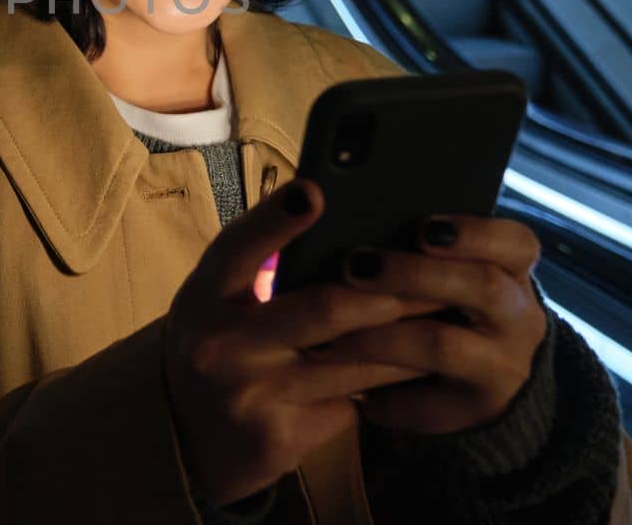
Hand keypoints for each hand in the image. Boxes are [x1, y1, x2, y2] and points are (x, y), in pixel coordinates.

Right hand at [162, 180, 444, 505]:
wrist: (186, 437)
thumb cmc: (218, 345)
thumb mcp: (218, 300)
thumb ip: (258, 265)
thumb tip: (331, 218)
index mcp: (203, 297)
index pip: (237, 248)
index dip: (275, 219)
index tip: (315, 192)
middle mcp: (220, 345)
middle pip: (324, 309)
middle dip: (392, 293)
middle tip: (438, 277)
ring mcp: (250, 395)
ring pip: (354, 364)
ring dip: (407, 343)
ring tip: (445, 320)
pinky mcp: (279, 438)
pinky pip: (348, 406)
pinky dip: (379, 389)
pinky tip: (409, 373)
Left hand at [308, 214, 547, 434]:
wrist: (484, 383)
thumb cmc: (449, 302)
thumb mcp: (453, 271)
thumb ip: (422, 247)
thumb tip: (351, 214)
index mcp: (513, 271)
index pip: (516, 243)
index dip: (473, 233)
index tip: (423, 227)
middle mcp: (518, 318)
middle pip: (481, 287)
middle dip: (413, 274)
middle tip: (355, 265)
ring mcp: (502, 368)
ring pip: (443, 346)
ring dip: (382, 336)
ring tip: (332, 333)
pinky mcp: (475, 410)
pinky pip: (427, 403)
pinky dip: (387, 397)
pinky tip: (351, 391)